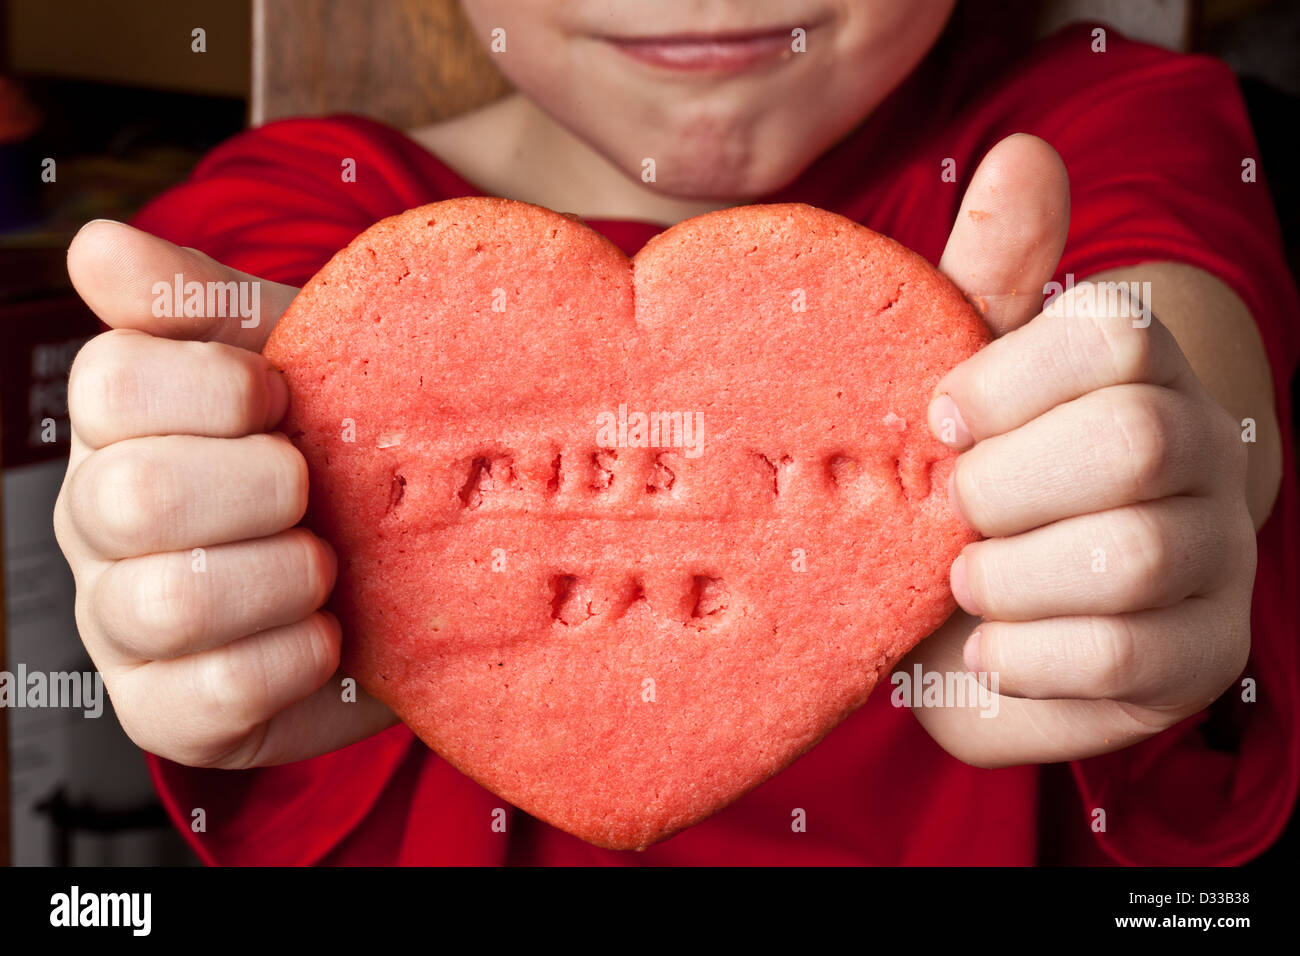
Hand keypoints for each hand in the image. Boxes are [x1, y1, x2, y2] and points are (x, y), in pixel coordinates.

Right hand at [54, 221, 395, 768]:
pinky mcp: (169, 711)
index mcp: (117, 426)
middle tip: (316, 488)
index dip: (222, 387)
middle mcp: (97, 523)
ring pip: (170, 602)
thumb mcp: (293, 353)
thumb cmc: (339, 448)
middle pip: (135, 498)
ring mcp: (121, 625)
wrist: (401, 569)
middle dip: (263, 487)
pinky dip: (295, 656)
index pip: (111, 383)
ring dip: (283, 576)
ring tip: (329, 564)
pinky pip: (215, 693)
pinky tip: (329, 633)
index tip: (285, 398)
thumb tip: (95, 243)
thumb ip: (200, 300)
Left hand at [903, 134, 1257, 765]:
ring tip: (963, 580)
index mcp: (1139, 370)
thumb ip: (984, 278)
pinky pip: (1125, 658)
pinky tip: (991, 645)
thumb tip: (1023, 154)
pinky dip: (1030, 655)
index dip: (1008, 378)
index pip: (1114, 333)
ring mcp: (1216, 556)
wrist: (973, 614)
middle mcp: (1201, 450)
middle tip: (952, 509)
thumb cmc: (960, 481)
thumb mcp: (955, 380)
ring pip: (1132, 555)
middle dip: (1005, 485)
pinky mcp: (1202, 656)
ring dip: (1012, 575)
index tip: (940, 421)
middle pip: (1133, 440)